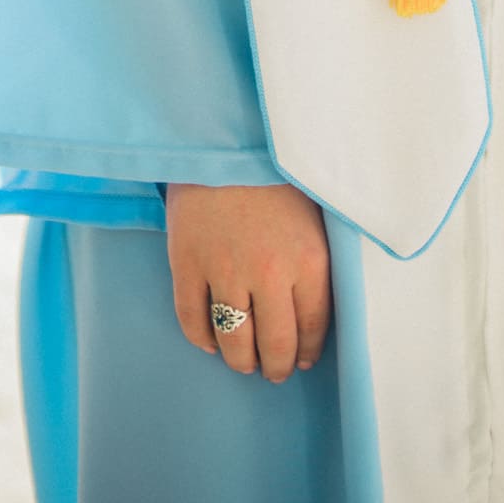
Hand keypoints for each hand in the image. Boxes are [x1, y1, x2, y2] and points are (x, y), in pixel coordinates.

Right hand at [165, 180, 331, 381]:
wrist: (225, 134)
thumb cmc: (276, 172)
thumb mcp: (314, 215)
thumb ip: (317, 264)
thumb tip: (315, 319)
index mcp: (308, 260)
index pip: (312, 330)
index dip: (306, 353)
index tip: (301, 359)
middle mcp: (268, 273)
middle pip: (274, 346)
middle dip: (276, 366)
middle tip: (273, 368)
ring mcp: (224, 270)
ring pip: (234, 343)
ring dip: (240, 360)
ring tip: (244, 358)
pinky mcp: (186, 263)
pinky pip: (192, 322)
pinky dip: (202, 340)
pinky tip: (211, 340)